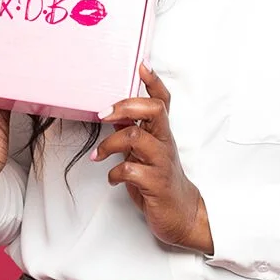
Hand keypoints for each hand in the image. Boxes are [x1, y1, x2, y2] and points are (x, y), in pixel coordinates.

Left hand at [92, 64, 213, 252]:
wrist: (181, 214)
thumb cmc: (160, 181)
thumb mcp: (145, 153)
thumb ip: (132, 133)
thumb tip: (114, 115)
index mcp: (161, 133)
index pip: (162, 101)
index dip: (153, 82)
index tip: (141, 64)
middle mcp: (164, 143)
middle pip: (154, 110)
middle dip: (125, 106)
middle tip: (103, 114)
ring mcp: (161, 162)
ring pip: (135, 137)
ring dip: (109, 144)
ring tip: (98, 155)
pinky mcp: (156, 183)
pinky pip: (131, 170)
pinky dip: (114, 173)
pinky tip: (112, 178)